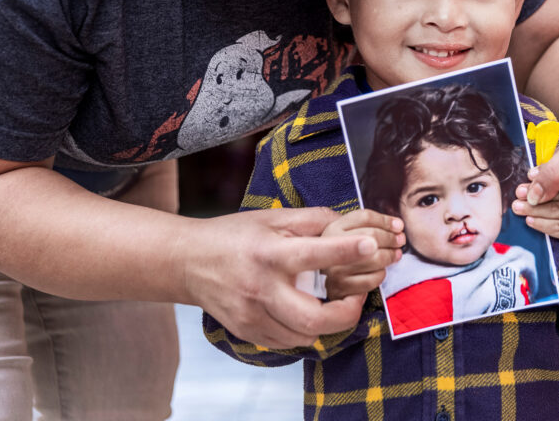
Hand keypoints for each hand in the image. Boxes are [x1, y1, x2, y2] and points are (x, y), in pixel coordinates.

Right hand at [182, 207, 383, 348]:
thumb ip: (312, 220)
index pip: (315, 255)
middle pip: (315, 318)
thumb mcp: (272, 218)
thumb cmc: (233, 236)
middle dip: (349, 310)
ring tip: (335, 300)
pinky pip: (289, 341)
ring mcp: (252, 316)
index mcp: (269, 254)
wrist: (187, 262)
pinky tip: (308, 310)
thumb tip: (349, 222)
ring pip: (305, 335)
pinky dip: (307, 329)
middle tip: (359, 292)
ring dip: (330, 321)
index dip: (346, 251)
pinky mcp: (248, 332)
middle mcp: (261, 289)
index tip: (371, 245)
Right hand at [321, 209, 404, 298]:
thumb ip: (372, 225)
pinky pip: (371, 279)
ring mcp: (334, 268)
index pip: (365, 217)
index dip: (386, 221)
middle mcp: (331, 246)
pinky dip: (381, 274)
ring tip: (395, 255)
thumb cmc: (345, 251)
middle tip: (400, 240)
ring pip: (374, 258)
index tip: (399, 226)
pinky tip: (380, 270)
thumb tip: (397, 226)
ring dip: (390, 256)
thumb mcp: (351, 232)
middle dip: (391, 238)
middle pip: (371, 236)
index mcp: (334, 228)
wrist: (324, 277)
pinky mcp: (341, 287)